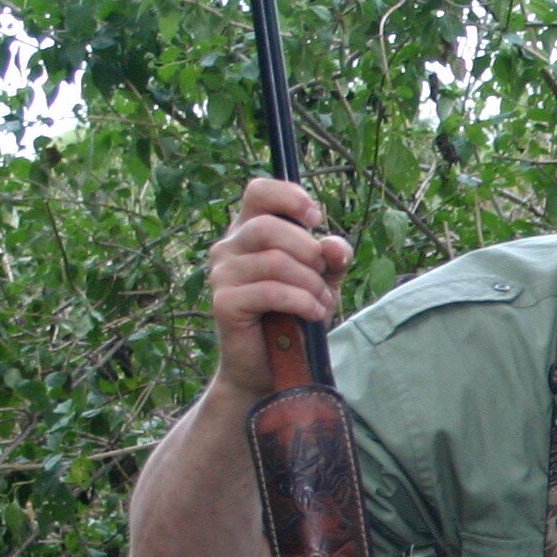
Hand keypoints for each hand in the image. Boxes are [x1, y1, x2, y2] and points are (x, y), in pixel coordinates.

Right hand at [207, 177, 351, 397]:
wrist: (272, 366)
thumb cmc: (295, 315)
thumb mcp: (322, 279)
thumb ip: (331, 258)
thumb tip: (334, 245)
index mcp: (249, 230)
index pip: (259, 190)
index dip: (290, 197)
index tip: (315, 219)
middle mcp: (229, 246)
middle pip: (271, 227)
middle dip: (309, 252)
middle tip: (323, 277)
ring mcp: (222, 273)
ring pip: (275, 260)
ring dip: (310, 283)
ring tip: (321, 302)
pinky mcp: (224, 302)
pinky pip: (271, 291)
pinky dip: (302, 302)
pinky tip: (313, 314)